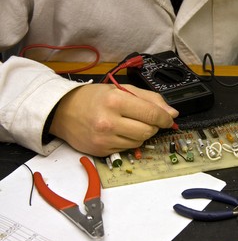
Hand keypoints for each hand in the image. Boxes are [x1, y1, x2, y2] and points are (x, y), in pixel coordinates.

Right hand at [50, 83, 178, 155]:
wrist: (63, 111)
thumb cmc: (94, 98)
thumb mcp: (121, 89)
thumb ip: (150, 99)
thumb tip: (172, 113)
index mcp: (116, 100)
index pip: (152, 114)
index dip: (165, 118)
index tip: (169, 119)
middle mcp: (109, 121)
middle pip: (148, 131)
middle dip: (153, 126)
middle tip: (145, 119)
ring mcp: (105, 139)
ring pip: (140, 142)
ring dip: (141, 133)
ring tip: (129, 123)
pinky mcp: (102, 151)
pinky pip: (127, 149)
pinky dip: (129, 140)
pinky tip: (119, 132)